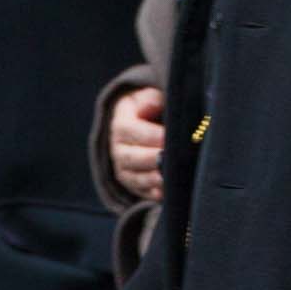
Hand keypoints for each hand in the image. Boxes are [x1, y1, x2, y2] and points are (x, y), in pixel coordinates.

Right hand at [110, 86, 165, 202]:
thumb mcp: (148, 96)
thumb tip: (154, 103)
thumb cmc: (150, 106)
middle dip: (153, 159)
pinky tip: (167, 193)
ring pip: (135, 177)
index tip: (170, 136)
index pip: (131, 130)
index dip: (151, 135)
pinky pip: (140, 192)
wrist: (138, 122)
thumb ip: (152, 98)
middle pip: (131, 158)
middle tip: (172, 159)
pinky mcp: (133, 183)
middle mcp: (118, 149)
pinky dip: (153, 193)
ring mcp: (124, 168)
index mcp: (121, 124)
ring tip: (170, 178)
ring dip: (153, 179)